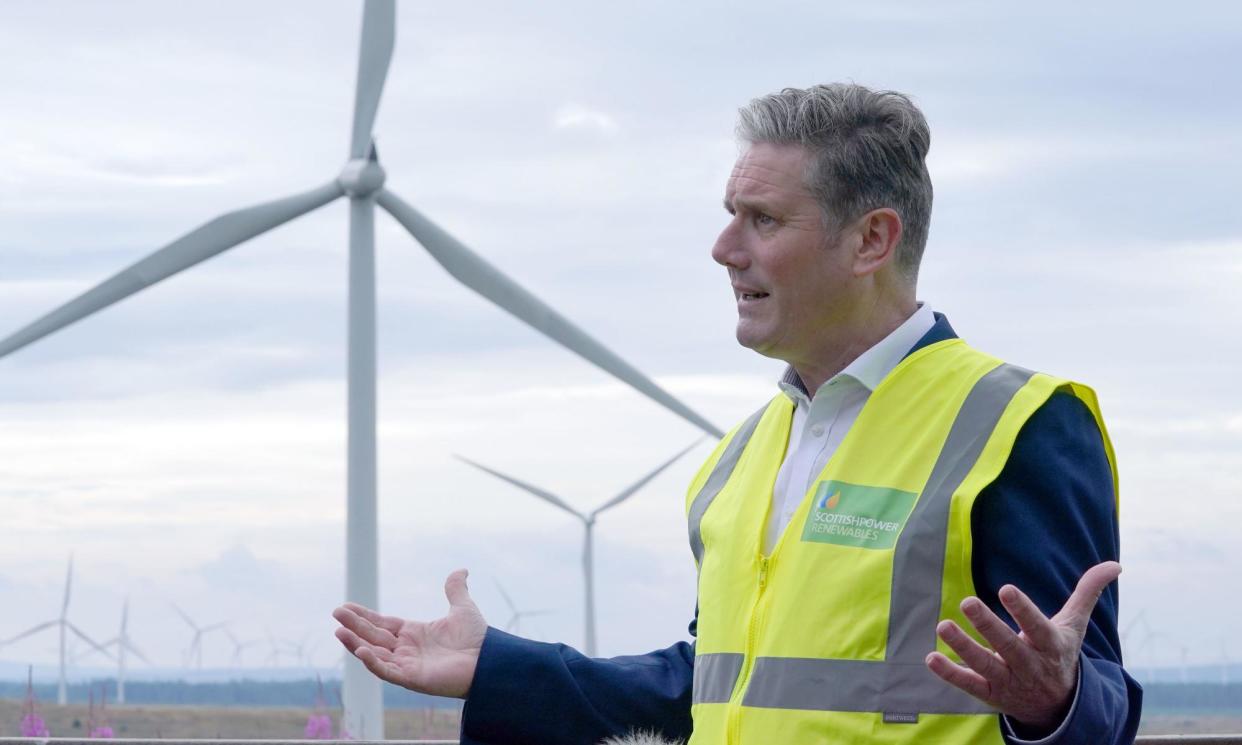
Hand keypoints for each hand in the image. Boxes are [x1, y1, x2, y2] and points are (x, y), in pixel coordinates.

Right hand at [332, 568, 486, 698]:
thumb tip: (461, 570)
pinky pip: (387, 672)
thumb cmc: (478, 639)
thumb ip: (456, 590)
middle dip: (354, 626)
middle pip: (374, 636)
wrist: (490, 660)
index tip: (345, 607)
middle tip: (336, 613)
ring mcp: (408, 665)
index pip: (382, 624)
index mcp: (414, 634)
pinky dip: (373, 663)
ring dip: (356, 644)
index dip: (364, 616)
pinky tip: (361, 650)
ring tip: (339, 631)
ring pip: (375, 654)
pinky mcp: (412, 679)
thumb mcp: (463, 608)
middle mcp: (407, 650)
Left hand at [925, 561, 1121, 732]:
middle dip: (988, 625)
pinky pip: (969, 683)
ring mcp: (1008, 680)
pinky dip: (950, 673)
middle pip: (1007, 645)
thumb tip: (1115, 564)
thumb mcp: (1075, 625)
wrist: (1059, 707)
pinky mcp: (990, 693)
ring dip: (963, 647)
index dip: (1023, 610)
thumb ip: (1088, 593)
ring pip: (984, 664)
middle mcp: (1029, 664)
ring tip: (943, 626)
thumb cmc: (1060, 653)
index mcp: (1050, 645)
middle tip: (967, 602)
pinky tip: (931, 658)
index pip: (1037, 626)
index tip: (1007, 588)